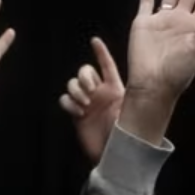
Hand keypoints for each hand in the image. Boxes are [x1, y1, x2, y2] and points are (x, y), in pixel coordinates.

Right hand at [59, 37, 124, 164]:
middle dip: (84, 76)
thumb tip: (117, 83)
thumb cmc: (128, 133)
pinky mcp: (76, 114)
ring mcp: (87, 103)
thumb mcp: (129, 108)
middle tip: (90, 91)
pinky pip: (65, 100)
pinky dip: (69, 103)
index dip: (101, 52)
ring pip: (72, 84)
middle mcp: (99, 93)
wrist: (115, 153)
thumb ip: (121, 93)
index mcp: (114, 88)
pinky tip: (78, 113)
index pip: (106, 65)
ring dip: (76, 91)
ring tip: (85, 104)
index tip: (95, 41)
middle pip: (84, 71)